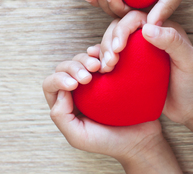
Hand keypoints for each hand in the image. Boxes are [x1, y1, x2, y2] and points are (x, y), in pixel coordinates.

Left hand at [42, 47, 180, 172]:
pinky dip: (100, 52)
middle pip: (64, 67)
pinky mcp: (110, 71)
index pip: (51, 84)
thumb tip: (60, 92)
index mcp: (65, 104)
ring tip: (98, 67)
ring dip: (86, 59)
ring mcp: (94, 79)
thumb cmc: (108, 140)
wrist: (141, 139)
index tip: (75, 85)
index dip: (59, 79)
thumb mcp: (78, 136)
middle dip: (73, 67)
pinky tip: (107, 59)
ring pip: (81, 58)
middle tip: (89, 77)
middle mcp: (76, 89)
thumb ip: (61, 116)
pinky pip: (100, 55)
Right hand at [99, 10, 192, 124]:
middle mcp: (147, 36)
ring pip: (111, 41)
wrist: (192, 110)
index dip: (122, 29)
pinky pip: (110, 56)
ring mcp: (137, 52)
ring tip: (105, 69)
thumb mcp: (188, 61)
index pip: (135, 18)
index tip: (118, 48)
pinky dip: (99, 59)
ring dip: (103, 52)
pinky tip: (97, 67)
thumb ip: (172, 41)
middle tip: (109, 63)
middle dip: (109, 41)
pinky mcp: (129, 66)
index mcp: (161, 28)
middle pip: (119, 27)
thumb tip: (146, 28)